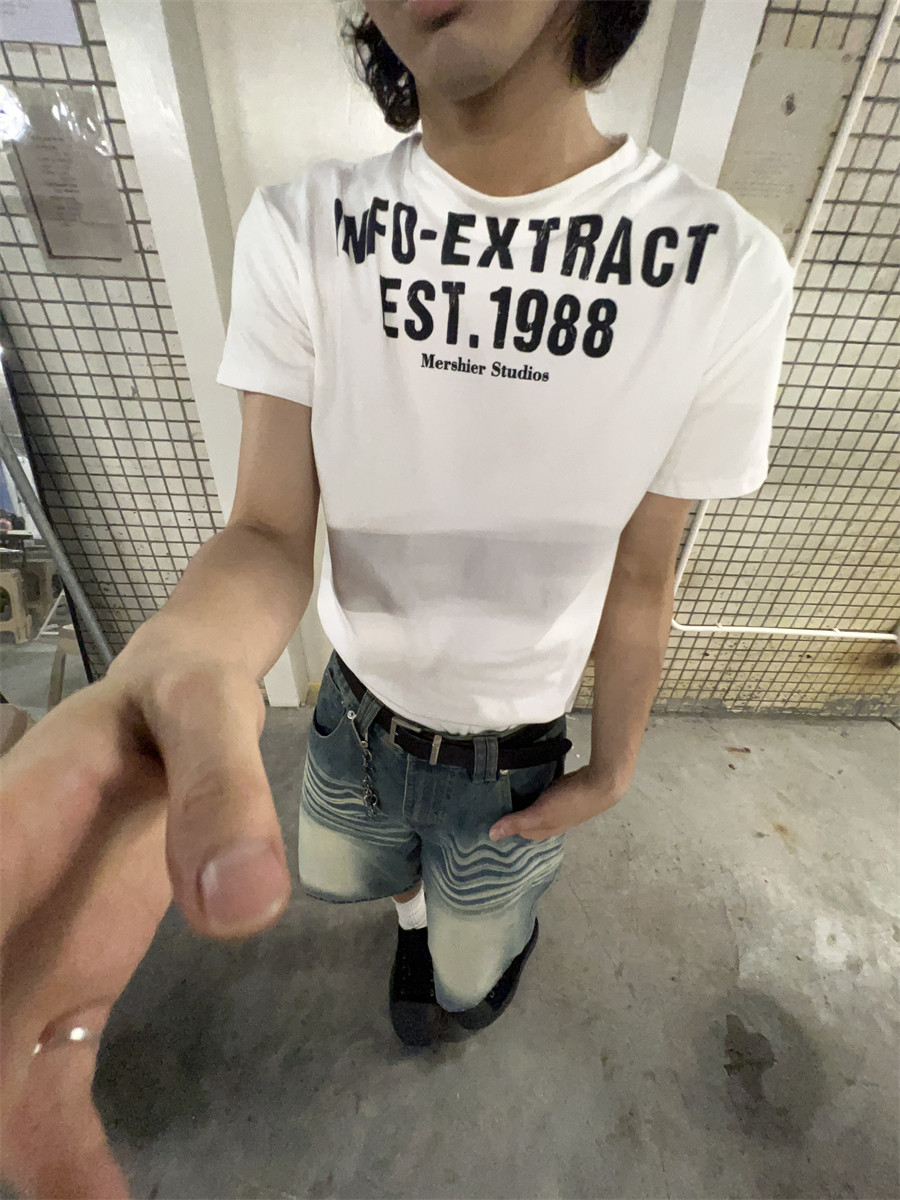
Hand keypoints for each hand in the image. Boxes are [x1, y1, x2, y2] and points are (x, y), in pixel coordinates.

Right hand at [1, 654, 290, 1197]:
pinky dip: (56, 1152)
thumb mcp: (207, 713)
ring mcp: (22, 959)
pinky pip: (42, 1085)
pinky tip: (102, 1198)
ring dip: (14, 1144)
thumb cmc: (177, 697)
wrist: (172, 703)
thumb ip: (222, 793)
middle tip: (51, 1168)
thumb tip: (242, 911)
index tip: (0, 1069)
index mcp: (8, 828)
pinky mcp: (65, 987)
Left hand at [488, 764, 624, 841]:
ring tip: (504, 787)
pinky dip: (534, 788)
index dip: (505, 825)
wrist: (601, 783)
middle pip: (528, 819)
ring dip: (523, 799)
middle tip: (492, 798)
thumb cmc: (569, 802)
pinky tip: (526, 778)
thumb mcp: (540, 814)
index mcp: (545, 830)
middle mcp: (552, 821)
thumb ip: (517, 823)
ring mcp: (559, 806)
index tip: (487, 813)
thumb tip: (491, 836)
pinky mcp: (564, 791)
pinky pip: (544, 792)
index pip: (519, 832)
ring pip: (536, 805)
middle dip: (513, 812)